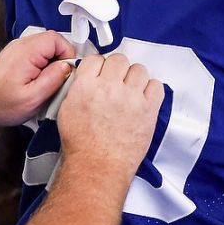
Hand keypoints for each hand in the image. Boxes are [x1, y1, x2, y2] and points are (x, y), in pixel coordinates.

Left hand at [0, 31, 75, 127]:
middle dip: (60, 60)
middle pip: (52, 42)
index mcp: (26, 52)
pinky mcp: (15, 56)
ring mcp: (17, 49)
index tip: (66, 72)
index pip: (57, 39)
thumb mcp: (33, 98)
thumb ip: (54, 79)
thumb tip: (68, 67)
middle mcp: (20, 45)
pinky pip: (36, 54)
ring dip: (51, 64)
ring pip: (45, 48)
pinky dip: (41, 66)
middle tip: (56, 80)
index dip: (67, 55)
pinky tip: (36, 82)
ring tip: (45, 83)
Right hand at [56, 53, 164, 177]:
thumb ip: (78, 89)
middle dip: (117, 70)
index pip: (96, 59)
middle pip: (119, 60)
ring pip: (139, 69)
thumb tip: (87, 80)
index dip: (99, 66)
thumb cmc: (81, 145)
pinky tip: (143, 97)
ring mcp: (131, 97)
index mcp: (86, 86)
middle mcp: (109, 87)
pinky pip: (156, 85)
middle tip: (117, 82)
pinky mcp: (148, 109)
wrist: (97, 166)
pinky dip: (151, 89)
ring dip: (135, 78)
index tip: (102, 73)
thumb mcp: (67, 110)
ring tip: (131, 90)